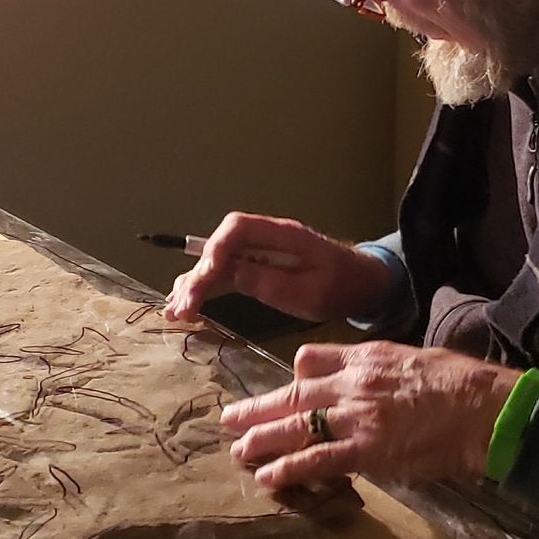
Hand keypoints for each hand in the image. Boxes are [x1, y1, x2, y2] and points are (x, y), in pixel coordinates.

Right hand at [162, 212, 394, 323]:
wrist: (363, 284)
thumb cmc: (344, 286)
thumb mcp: (314, 291)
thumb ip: (274, 283)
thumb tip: (234, 275)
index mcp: (283, 235)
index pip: (237, 228)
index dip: (216, 248)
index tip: (206, 277)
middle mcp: (266, 239)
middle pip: (220, 246)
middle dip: (197, 274)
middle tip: (182, 305)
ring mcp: (260, 253)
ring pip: (217, 262)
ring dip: (193, 284)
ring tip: (174, 311)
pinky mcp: (257, 268)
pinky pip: (225, 274)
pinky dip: (204, 289)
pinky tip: (185, 306)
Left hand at [222, 341, 520, 489]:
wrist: (483, 407)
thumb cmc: (459, 382)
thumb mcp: (413, 357)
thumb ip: (382, 369)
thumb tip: (371, 384)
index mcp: (363, 357)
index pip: (310, 357)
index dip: (294, 374)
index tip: (286, 386)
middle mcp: (351, 383)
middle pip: (292, 393)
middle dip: (258, 408)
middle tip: (229, 418)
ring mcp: (356, 417)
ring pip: (295, 426)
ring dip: (262, 440)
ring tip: (238, 451)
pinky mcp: (366, 451)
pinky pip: (317, 460)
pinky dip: (289, 470)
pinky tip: (268, 479)